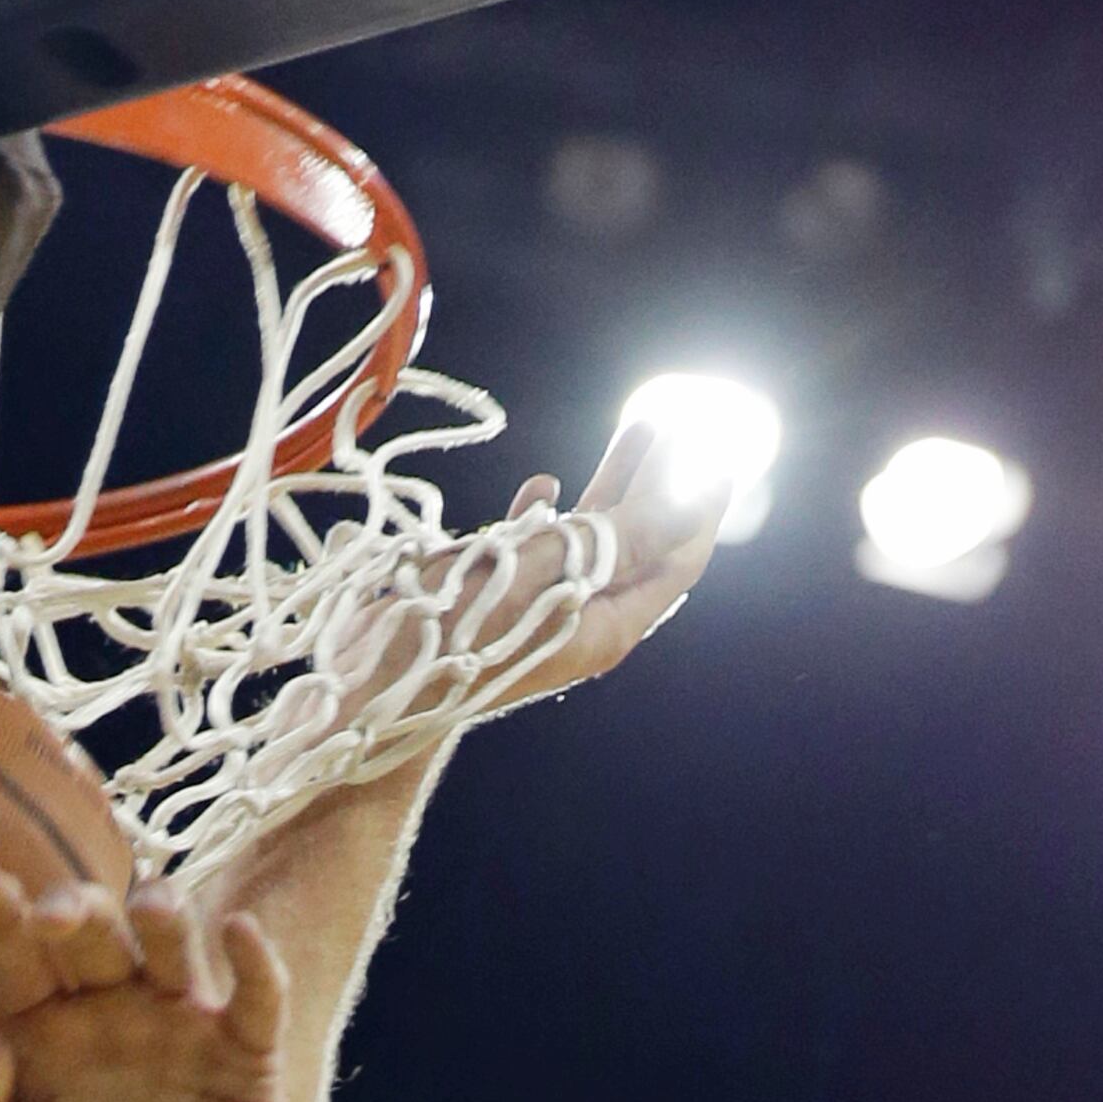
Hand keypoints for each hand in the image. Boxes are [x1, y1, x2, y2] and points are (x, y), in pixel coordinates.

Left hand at [0, 873, 298, 1101]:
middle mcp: (108, 1014)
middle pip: (91, 934)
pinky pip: (258, 994)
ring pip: (172, 943)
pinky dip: (255, 959)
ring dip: (161, 915)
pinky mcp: (246, 1055)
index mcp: (40, 1035)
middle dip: (75, 909)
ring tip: (146, 912)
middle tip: (58, 917)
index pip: (16, 959)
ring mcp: (180, 1027)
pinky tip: (237, 934)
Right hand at [445, 417, 725, 715]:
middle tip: (688, 422)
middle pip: (641, 543)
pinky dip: (546, 510)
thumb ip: (630, 532)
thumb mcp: (560, 567)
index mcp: (609, 624)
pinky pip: (534, 546)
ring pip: (592, 536)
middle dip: (667, 480)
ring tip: (639, 426)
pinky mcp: (496, 597)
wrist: (380, 679)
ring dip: (617, 480)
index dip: (705, 504)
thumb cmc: (469, 628)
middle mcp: (580, 617)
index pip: (678, 560)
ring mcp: (539, 607)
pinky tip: (544, 480)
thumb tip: (695, 495)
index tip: (723, 447)